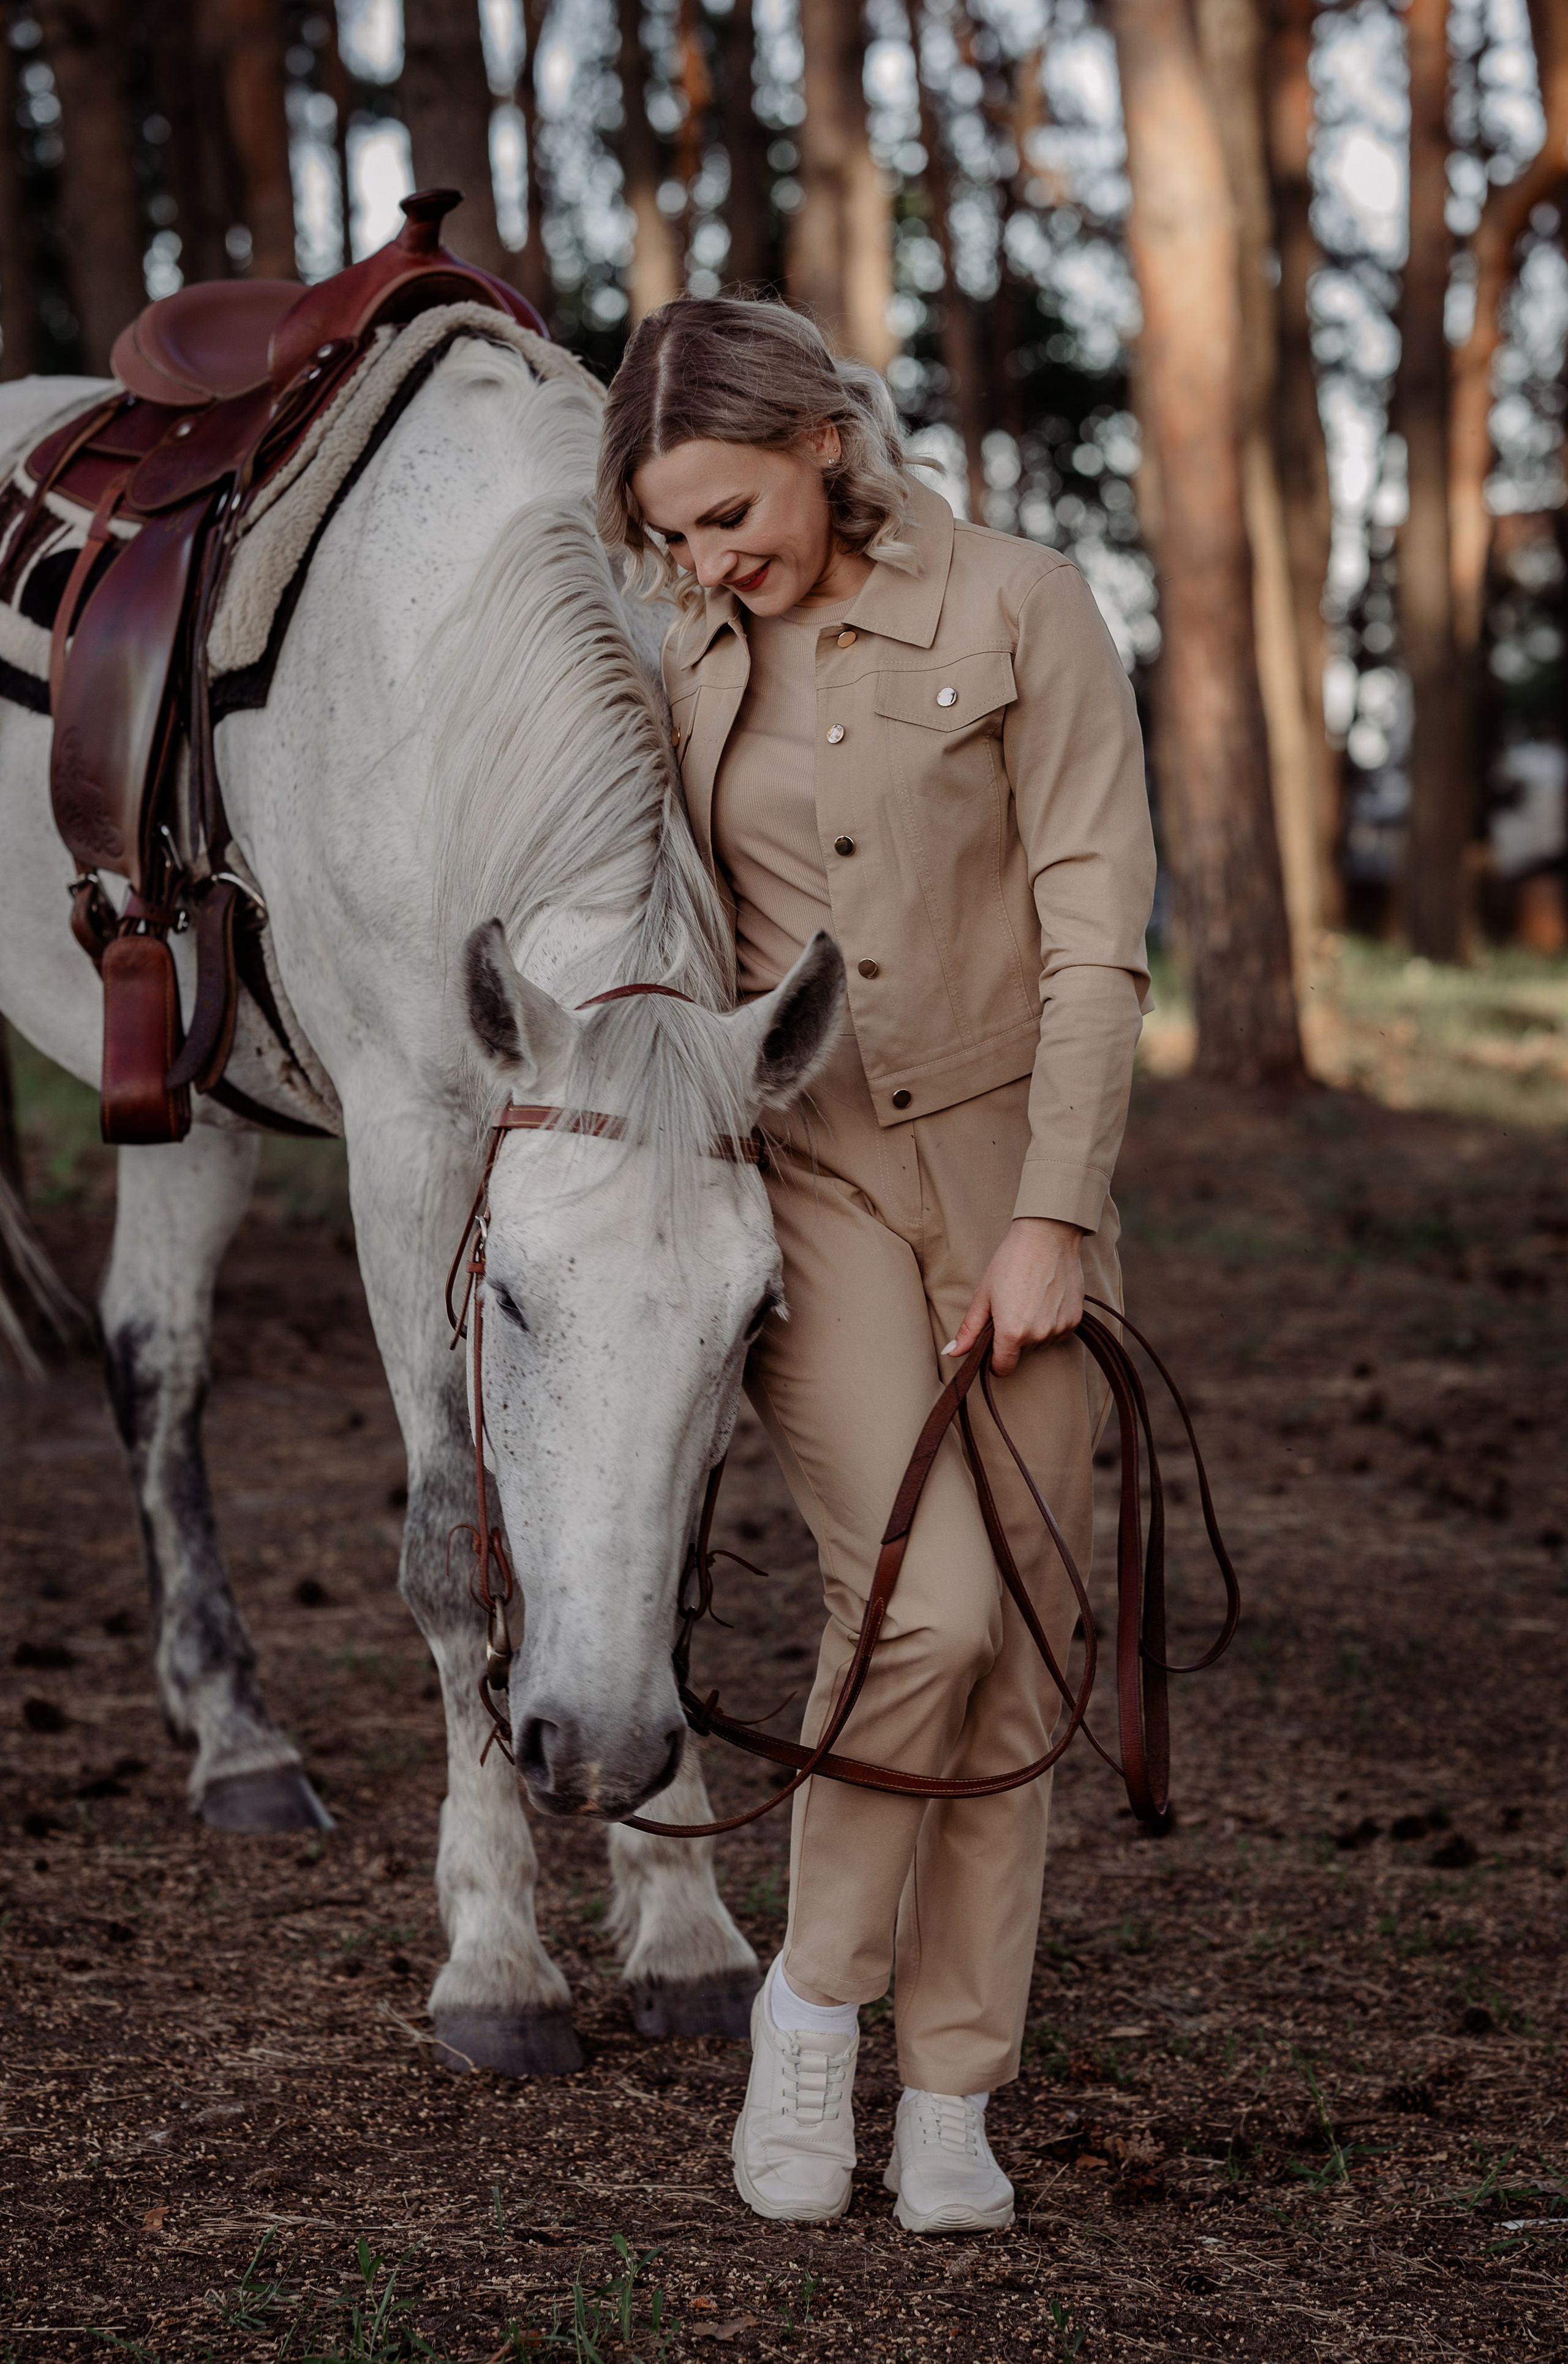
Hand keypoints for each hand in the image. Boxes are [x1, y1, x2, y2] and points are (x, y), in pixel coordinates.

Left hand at [944, 1218, 1085, 1377]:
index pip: (1003, 1368)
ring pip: (1040, 1343)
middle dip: (1013, 1338)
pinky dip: (1050, 1322)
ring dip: (1033, 1331)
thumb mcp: (984, 1295)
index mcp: (1012, 1332)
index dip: (994, 1360)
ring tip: (1029, 1300)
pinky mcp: (1075, 1319)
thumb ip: (969, 1329)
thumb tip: (951, 1353)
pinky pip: (1058, 1332)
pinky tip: (1045, 1300)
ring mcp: (1059, 1328)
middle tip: (1011, 1307)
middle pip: (1021, 1353)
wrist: (1047, 1237)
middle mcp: (1038, 1335)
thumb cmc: (1011, 1262)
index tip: (993, 1345)